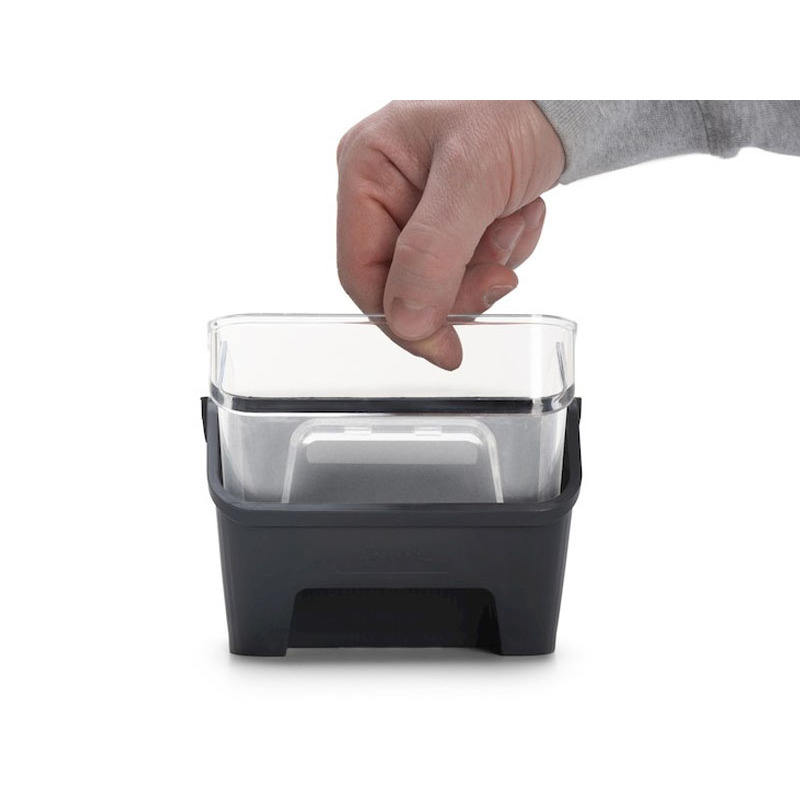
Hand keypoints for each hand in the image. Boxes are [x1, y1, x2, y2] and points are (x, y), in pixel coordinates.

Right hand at [336, 100, 563, 368]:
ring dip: (489, 262)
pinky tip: (518, 212)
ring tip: (514, 215)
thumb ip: (433, 253)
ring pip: (442, 282)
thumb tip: (406, 322)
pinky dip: (503, 251)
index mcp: (365, 171)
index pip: (362, 274)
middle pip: (405, 284)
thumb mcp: (472, 177)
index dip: (403, 320)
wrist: (569, 95)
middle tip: (502, 271)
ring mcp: (418, 207)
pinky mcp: (451, 219)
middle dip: (461, 283)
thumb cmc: (514, 105)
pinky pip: (470, 266)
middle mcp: (383, 191)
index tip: (445, 350)